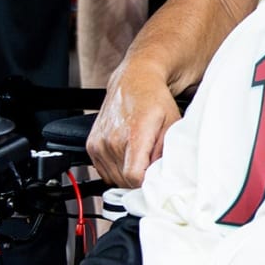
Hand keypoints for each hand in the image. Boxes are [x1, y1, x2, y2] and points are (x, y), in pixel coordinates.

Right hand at [88, 63, 179, 188]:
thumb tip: (161, 175)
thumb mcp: (173, 123)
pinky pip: (104, 171)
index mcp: (134, 135)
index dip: (147, 183)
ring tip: (140, 157)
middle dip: (140, 178)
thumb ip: (167, 152)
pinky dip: (116, 170)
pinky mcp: (92, 145)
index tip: (155, 177)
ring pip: (114, 178)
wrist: (134, 81)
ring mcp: (99, 143)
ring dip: (127, 175)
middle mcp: (112, 140)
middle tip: (151, 164)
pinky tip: (127, 156)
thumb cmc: (155, 100)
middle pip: (125, 181)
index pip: (134, 177)